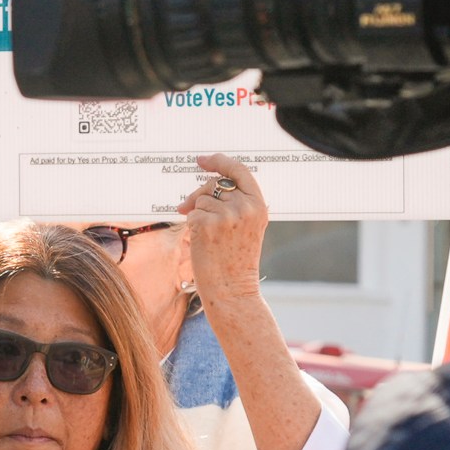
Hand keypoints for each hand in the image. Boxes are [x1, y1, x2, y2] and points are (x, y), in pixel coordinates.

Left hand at [179, 153, 268, 310]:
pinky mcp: (207, 224)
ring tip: (209, 237)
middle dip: (199, 194)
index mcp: (259, 205)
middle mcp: (245, 206)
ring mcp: (226, 215)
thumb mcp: (248, 226)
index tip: (203, 160)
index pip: (240, 171)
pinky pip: (191, 213)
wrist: (232, 289)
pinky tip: (202, 242)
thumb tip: (205, 186)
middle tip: (189, 208)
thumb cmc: (236, 260)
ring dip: (197, 214)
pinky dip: (191, 225)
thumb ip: (237, 203)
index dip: (220, 161)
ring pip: (201, 199)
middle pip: (214, 184)